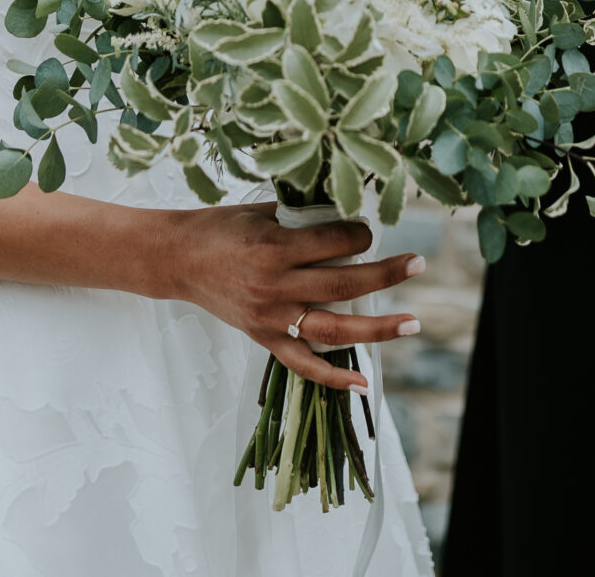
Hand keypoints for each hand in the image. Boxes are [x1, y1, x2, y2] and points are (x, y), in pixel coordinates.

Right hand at [154, 203, 423, 391]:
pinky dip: (334, 378)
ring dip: (378, 328)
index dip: (361, 234)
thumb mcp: (261, 211)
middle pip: (344, 285)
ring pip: (334, 329)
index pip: (335, 242)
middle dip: (386, 274)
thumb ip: (303, 218)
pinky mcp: (263, 338)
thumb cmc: (220, 228)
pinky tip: (363, 382)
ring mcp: (270, 317)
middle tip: (418, 264)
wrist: (176, 259)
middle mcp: (275, 285)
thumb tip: (349, 217)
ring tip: (412, 322)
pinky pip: (303, 365)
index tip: (370, 230)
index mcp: (274, 246)